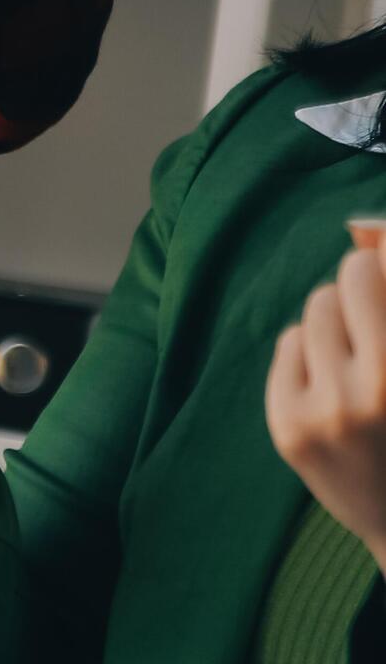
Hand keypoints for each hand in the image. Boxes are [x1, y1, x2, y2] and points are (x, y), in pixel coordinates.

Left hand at [266, 232, 385, 573]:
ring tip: (360, 355)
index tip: (383, 248)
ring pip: (316, 310)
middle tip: (375, 306)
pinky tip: (335, 382)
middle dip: (364, 285)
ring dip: (338, 319)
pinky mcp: (287, 426)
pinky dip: (311, 352)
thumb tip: (374, 238)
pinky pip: (289, 345)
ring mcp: (325, 411)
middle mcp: (374, 391)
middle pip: (349, 281)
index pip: (382, 272)